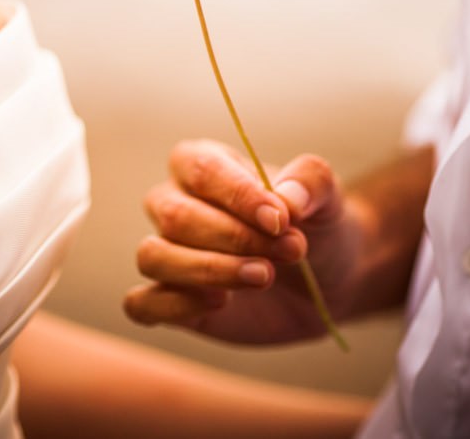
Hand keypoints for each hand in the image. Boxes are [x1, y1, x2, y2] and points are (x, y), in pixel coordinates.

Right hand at [123, 139, 364, 343]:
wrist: (327, 280)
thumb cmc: (316, 226)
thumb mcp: (327, 197)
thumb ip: (311, 182)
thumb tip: (285, 198)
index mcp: (202, 165)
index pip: (200, 170)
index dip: (237, 194)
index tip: (280, 219)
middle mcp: (174, 205)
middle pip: (177, 216)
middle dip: (235, 238)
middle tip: (290, 250)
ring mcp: (169, 253)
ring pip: (153, 256)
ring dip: (208, 269)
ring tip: (263, 276)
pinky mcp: (169, 299)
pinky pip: (141, 304)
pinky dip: (174, 305)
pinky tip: (220, 303)